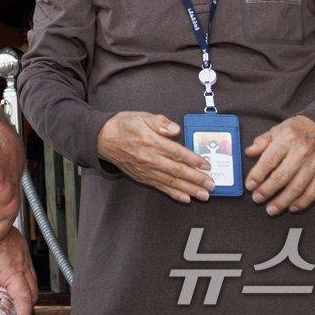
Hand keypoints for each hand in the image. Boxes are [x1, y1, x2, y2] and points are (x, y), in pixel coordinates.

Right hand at [97, 111, 213, 202]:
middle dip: (197, 179)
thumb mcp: (141, 116)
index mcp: (151, 142)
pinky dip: (173, 194)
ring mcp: (146, 170)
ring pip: (171, 182)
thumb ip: (160, 122)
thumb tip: (175, 129)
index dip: (193, 160)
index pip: (177, 153)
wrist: (102, 138)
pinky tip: (185, 198)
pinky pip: (160, 187)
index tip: (206, 165)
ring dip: (189, 190)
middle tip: (212, 185)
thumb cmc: (123, 125)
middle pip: (177, 171)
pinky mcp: (142, 177)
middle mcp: (149, 159)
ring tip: (204, 195)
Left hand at [245, 115, 314, 214]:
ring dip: (282, 201)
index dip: (258, 175)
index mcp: (287, 140)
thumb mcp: (277, 130)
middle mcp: (301, 153)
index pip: (269, 160)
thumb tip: (249, 153)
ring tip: (271, 209)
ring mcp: (314, 165)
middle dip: (267, 191)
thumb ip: (262, 142)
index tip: (249, 185)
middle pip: (282, 177)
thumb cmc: (297, 130)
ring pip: (297, 188)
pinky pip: (313, 192)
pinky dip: (302, 203)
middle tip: (257, 199)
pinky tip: (291, 208)